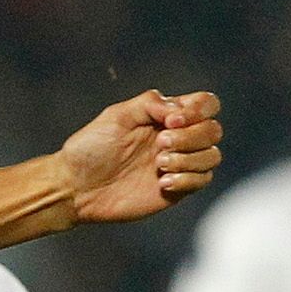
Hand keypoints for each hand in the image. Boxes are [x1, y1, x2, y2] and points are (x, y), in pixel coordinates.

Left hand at [55, 90, 222, 222]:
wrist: (76, 187)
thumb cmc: (91, 148)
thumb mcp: (116, 116)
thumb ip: (149, 103)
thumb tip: (178, 110)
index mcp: (166, 116)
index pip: (206, 104)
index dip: (198, 110)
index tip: (170, 121)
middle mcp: (178, 138)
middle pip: (214, 130)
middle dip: (191, 137)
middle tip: (159, 144)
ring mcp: (179, 163)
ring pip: (212, 156)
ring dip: (189, 159)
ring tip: (159, 165)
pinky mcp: (177, 188)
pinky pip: (203, 180)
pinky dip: (187, 179)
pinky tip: (161, 183)